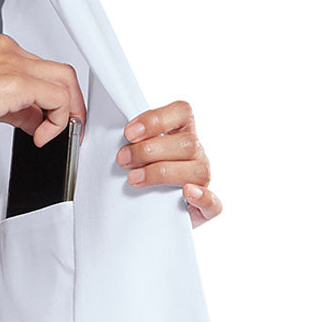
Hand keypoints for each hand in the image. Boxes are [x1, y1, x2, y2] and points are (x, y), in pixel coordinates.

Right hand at [0, 32, 86, 145]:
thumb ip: (6, 103)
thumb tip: (27, 118)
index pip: (35, 67)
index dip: (45, 98)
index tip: (41, 120)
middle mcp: (5, 48)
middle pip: (57, 70)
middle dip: (69, 102)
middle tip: (67, 127)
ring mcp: (11, 61)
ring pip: (64, 79)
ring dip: (70, 110)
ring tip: (60, 135)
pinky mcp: (15, 81)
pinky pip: (57, 98)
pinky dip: (58, 120)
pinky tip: (41, 138)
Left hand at [117, 99, 219, 226]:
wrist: (144, 211)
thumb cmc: (137, 170)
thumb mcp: (132, 149)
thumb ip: (130, 137)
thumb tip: (107, 131)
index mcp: (181, 130)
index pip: (181, 111)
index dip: (156, 119)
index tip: (128, 133)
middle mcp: (196, 151)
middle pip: (186, 143)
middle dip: (149, 151)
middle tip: (122, 159)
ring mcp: (203, 178)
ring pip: (198, 170)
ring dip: (162, 173)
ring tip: (134, 179)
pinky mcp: (206, 207)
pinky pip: (214, 203)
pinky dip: (202, 197)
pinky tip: (186, 193)